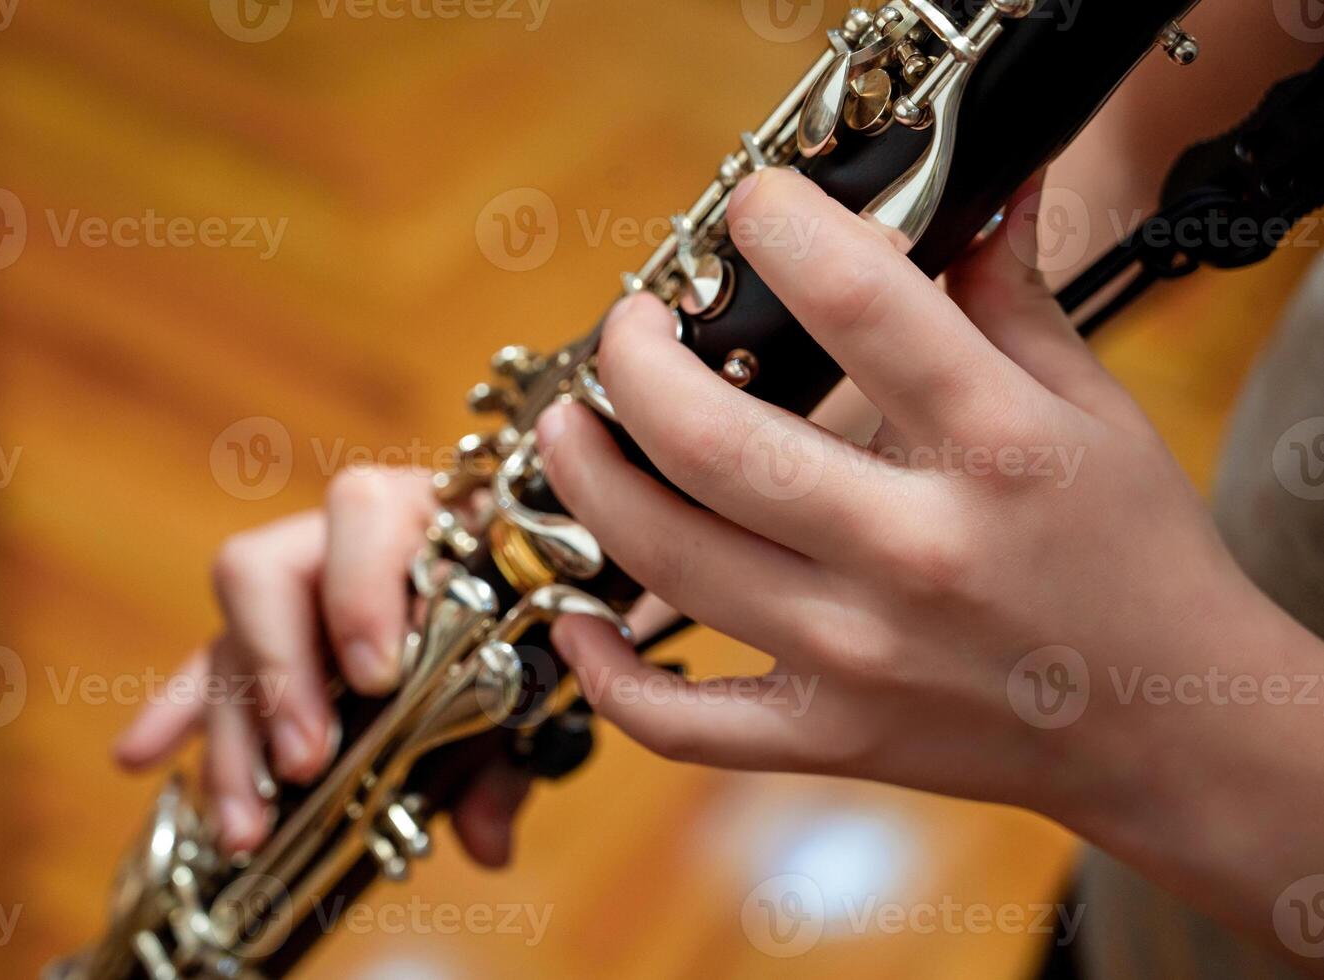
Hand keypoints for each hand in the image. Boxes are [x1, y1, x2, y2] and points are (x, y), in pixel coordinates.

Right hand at [112, 469, 530, 864]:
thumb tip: (485, 839)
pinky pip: (208, 665)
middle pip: (267, 570)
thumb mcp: (542, 671)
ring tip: (248, 824)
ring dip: (231, 734)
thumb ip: (514, 745)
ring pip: (231, 638)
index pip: (365, 513)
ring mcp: (298, 587)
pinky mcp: (271, 636)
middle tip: (305, 761)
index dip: (359, 590)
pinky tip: (141, 755)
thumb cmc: (543, 614)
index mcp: (426, 512)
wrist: (551, 583)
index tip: (375, 677)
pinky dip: (180, 712)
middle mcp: (344, 540)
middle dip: (278, 673)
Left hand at [537, 166, 1303, 836]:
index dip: (780, 227)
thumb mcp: (1093, 409)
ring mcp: (861, 654)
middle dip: (635, 360)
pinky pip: (682, 723)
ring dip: (588, 482)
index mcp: (997, 447)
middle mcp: (916, 551)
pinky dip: (608, 673)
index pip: (858, 302)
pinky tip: (577, 618)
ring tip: (569, 427)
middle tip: (629, 327)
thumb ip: (1013, 299)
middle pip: (713, 440)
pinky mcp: (832, 734)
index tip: (751, 210)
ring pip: (670, 562)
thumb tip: (977, 195)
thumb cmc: (1135, 555)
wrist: (1173, 726)